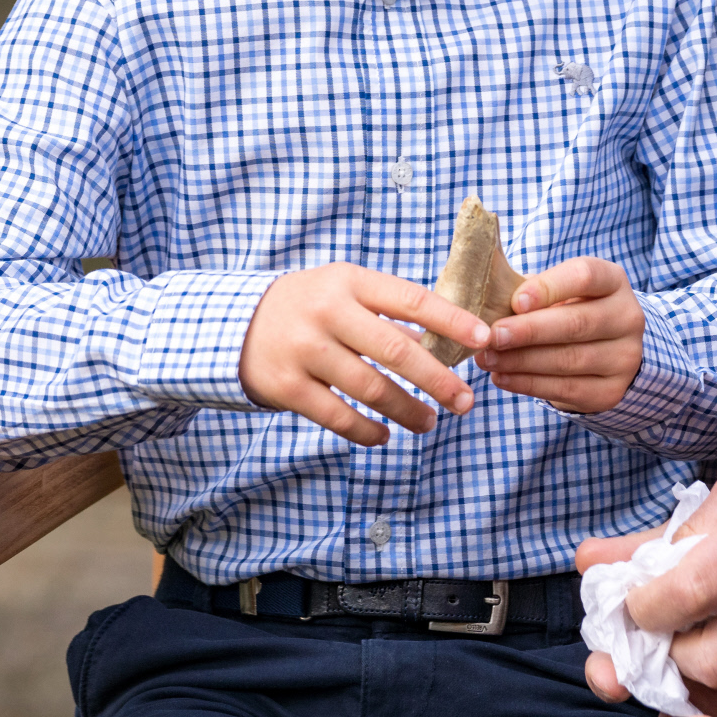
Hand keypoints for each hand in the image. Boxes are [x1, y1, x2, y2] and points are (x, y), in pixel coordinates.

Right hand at [238, 263, 483, 444]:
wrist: (233, 323)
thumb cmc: (308, 305)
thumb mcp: (344, 289)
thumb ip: (387, 311)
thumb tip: (447, 338)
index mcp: (351, 281)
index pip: (413, 299)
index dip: (452, 321)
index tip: (483, 338)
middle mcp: (330, 312)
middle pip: (397, 350)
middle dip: (438, 380)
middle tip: (465, 401)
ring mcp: (306, 350)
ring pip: (371, 388)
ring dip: (407, 410)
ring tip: (430, 423)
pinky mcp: (287, 386)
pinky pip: (338, 416)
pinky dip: (366, 431)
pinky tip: (384, 435)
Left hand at [473, 256, 643, 412]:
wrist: (609, 349)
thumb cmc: (572, 309)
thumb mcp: (562, 289)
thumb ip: (532, 289)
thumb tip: (488, 296)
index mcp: (613, 281)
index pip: (585, 276)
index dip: (549, 287)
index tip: (515, 301)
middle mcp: (627, 317)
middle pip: (576, 323)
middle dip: (529, 331)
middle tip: (492, 336)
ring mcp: (624, 357)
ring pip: (568, 360)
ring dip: (521, 361)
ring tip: (488, 358)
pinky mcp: (611, 391)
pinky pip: (565, 389)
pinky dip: (527, 384)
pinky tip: (502, 377)